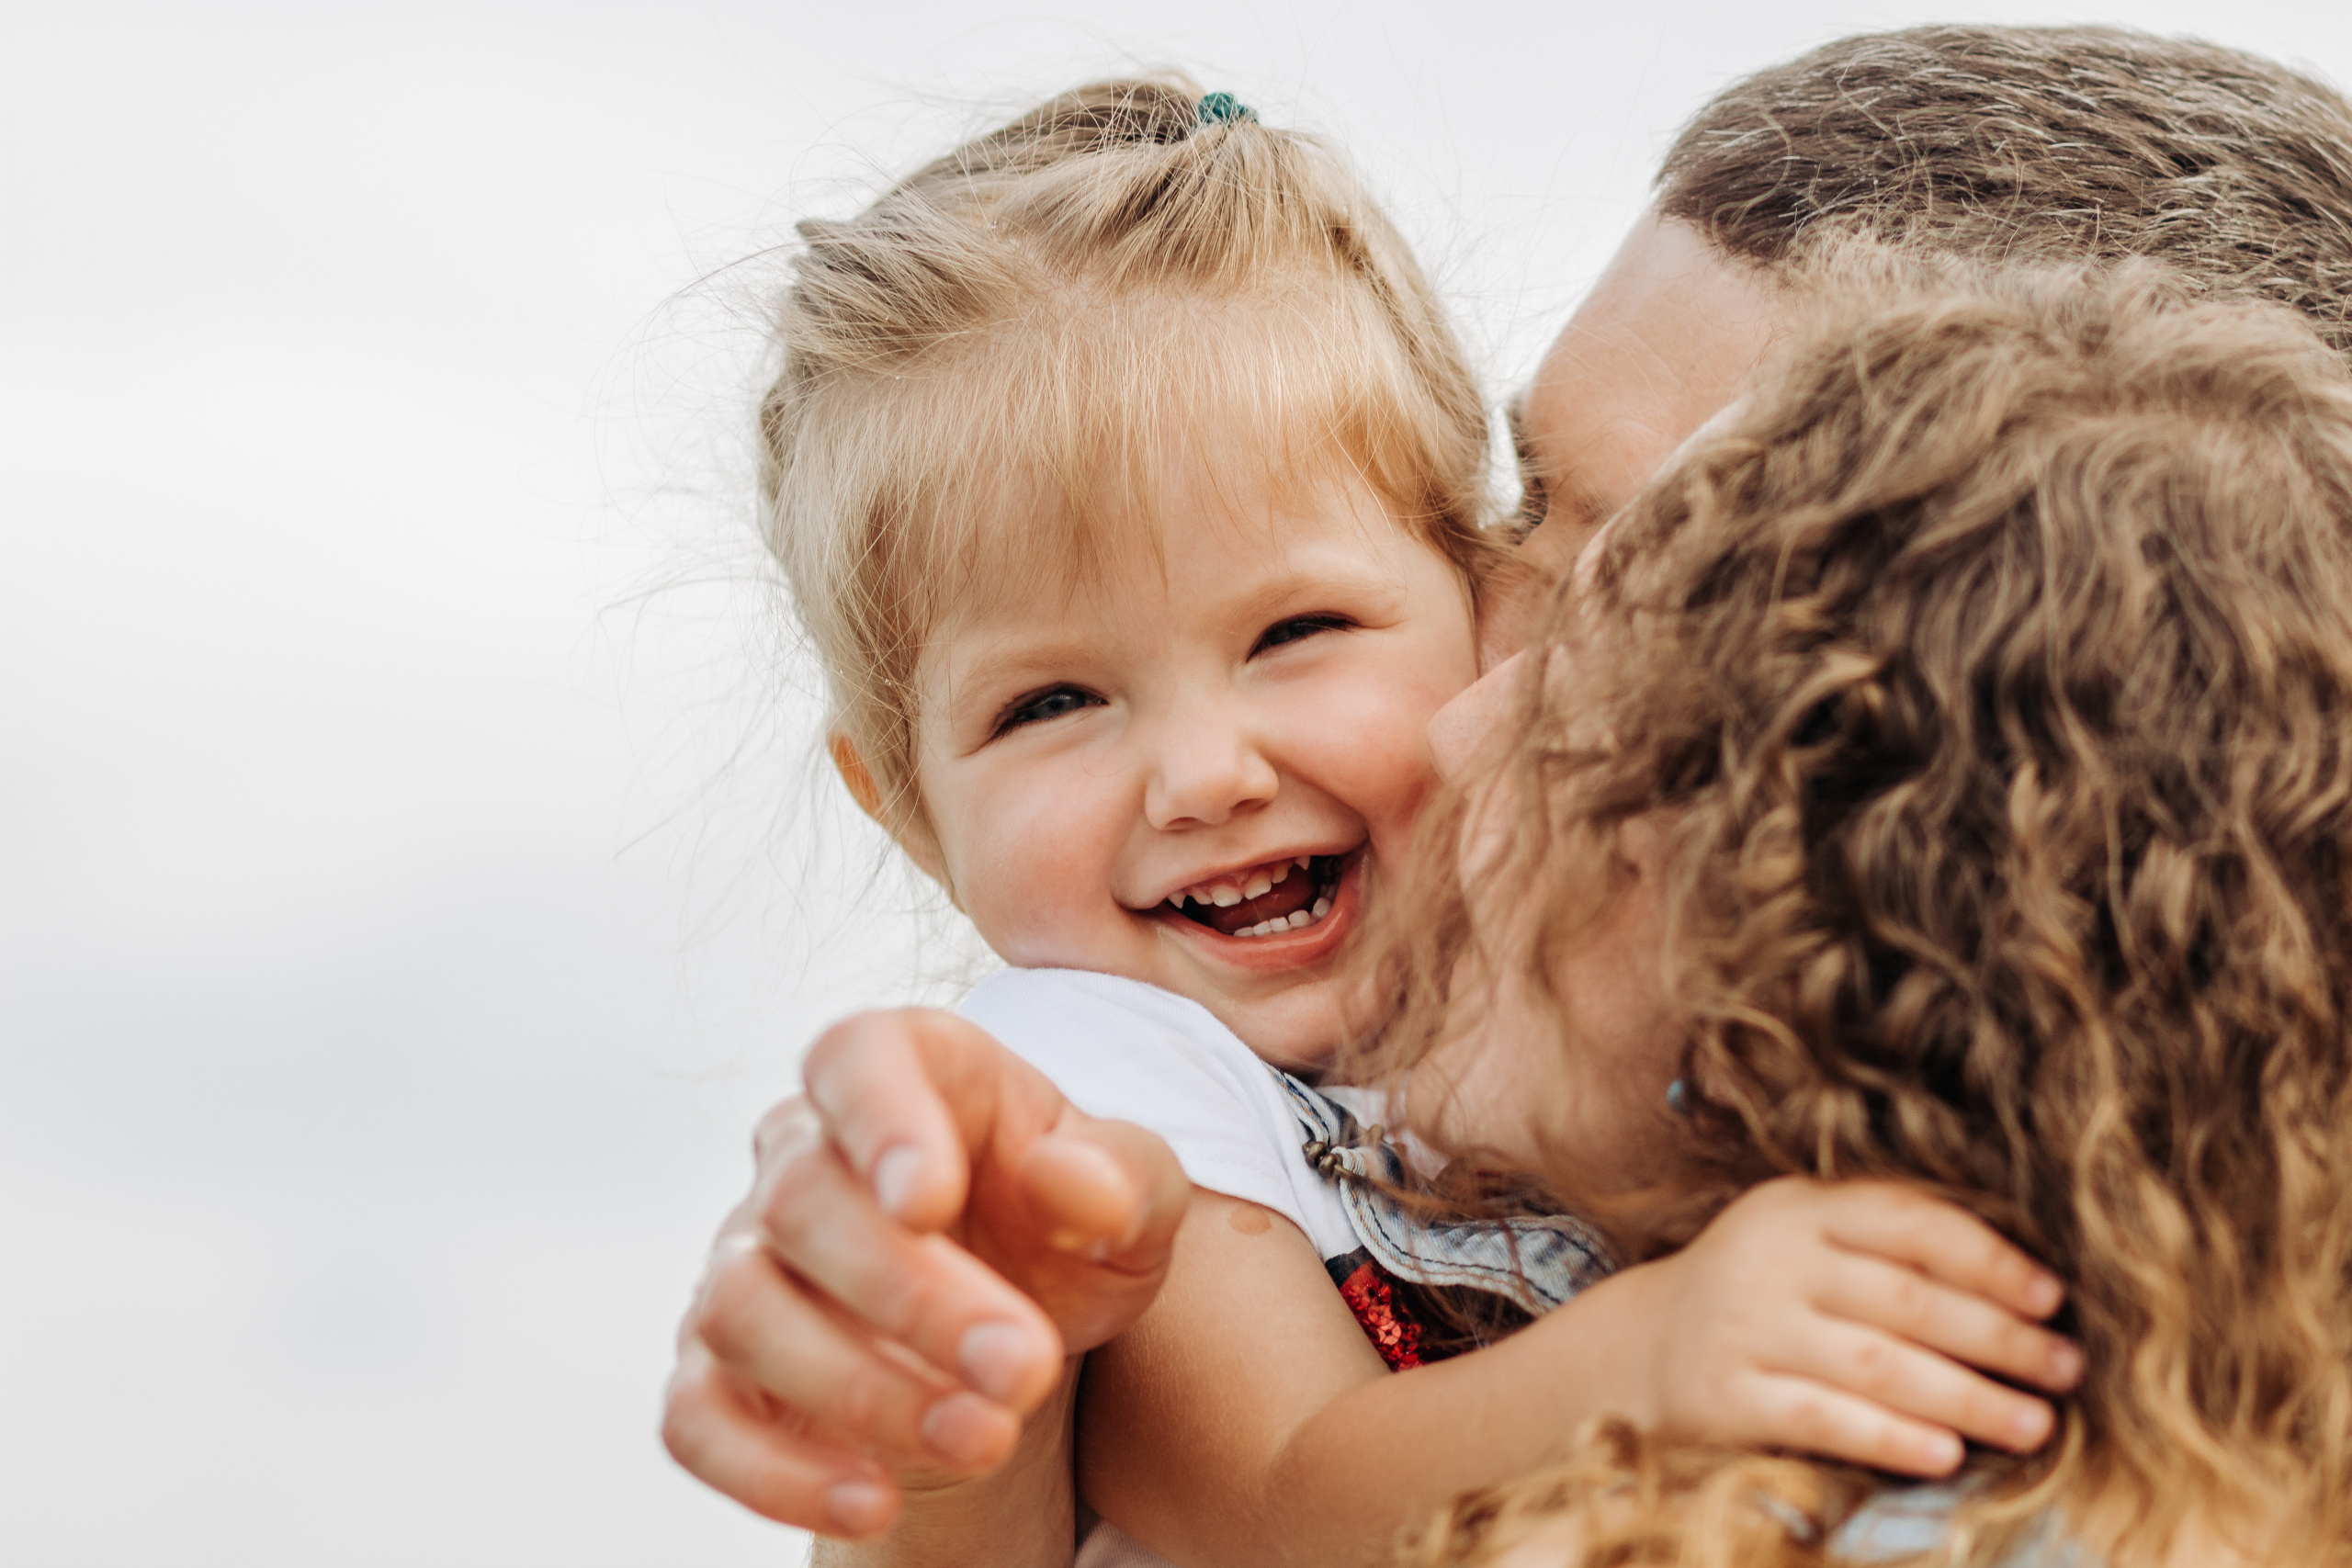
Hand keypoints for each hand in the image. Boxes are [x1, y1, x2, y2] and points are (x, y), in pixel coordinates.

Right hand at [661, 1008, 1188, 1538]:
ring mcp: (744, 1260)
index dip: (881, 1120)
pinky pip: (696, 1417)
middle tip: (1025, 1369)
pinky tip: (876, 1502)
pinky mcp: (717, 1369)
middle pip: (804, 1202)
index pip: (856, 1058)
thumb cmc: (1066, 1229)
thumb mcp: (1134, 1197)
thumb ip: (1121, 1177)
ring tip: (987, 1439)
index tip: (932, 1202)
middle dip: (912, 1298)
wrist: (1016, 1325)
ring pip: (742, 1310)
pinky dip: (772, 1472)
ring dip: (861, 1389)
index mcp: (904, 1071)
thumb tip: (1067, 1181)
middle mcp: (799, 1153)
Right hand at [1595, 1177, 2082, 1474]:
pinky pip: (1821, 1417)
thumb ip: (1890, 1247)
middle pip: (1906, 1299)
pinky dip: (1889, 1437)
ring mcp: (1743, 1325)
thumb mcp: (1808, 1241)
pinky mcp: (1723, 1394)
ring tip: (2035, 1424)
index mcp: (1802, 1207)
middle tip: (2067, 1370)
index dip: (1989, 1259)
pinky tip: (1946, 1456)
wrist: (1640, 1346)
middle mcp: (1769, 1258)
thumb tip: (2027, 1282)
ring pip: (1875, 1364)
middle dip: (2000, 1338)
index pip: (1910, 1223)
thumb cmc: (1766, 1293)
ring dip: (1967, 1397)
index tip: (2053, 1298)